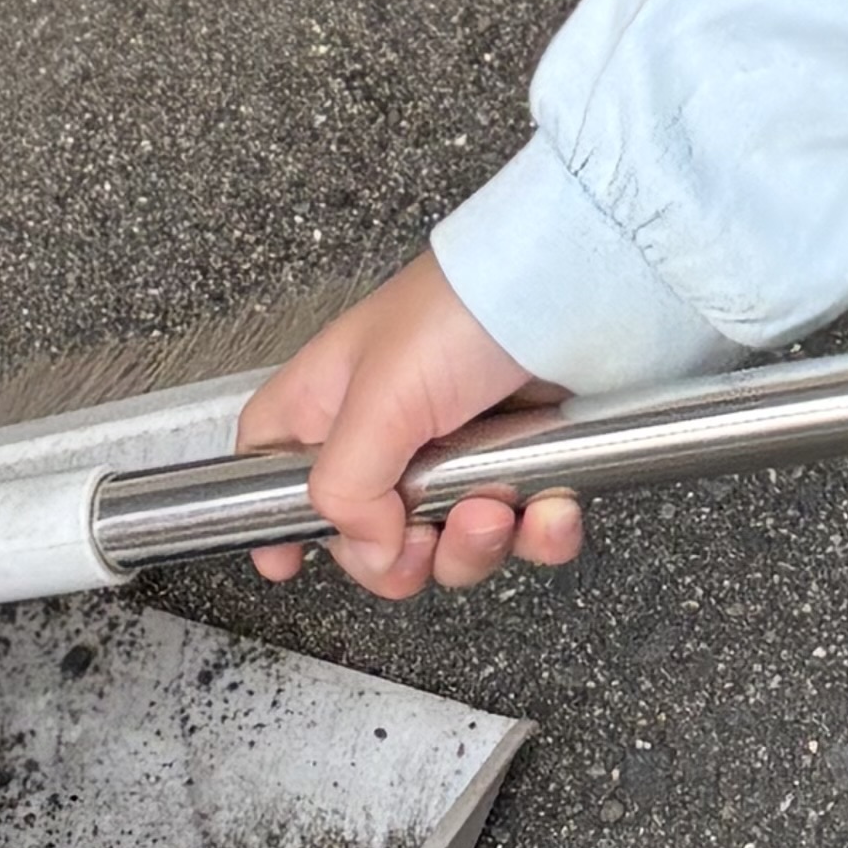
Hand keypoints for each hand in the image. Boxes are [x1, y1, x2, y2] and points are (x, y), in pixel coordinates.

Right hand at [239, 249, 586, 596]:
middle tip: (424, 537)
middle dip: (403, 554)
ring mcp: (459, 455)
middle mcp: (388, 435)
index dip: (275, 518)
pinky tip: (552, 509)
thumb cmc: (466, 309)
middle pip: (368, 537)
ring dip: (476, 546)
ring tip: (498, 508)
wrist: (576, 285)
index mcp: (331, 405)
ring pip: (450, 548)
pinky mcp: (525, 466)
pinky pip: (527, 536)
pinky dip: (541, 535)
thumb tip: (365, 549)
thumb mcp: (384, 394)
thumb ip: (348, 482)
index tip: (288, 562)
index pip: (271, 469)